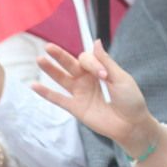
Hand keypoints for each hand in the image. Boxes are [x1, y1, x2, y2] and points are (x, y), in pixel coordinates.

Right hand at [31, 40, 154, 153]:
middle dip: (60, 55)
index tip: (104, 75)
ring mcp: (80, 93)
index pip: (87, 59)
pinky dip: (46, 93)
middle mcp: (87, 79)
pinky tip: (34, 86)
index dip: (92, 64)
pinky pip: (58, 99)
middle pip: (70, 64)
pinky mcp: (76, 108)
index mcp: (99, 69)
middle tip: (48, 46)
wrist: (132, 125)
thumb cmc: (130, 100)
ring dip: (50, 69)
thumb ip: (105, 61)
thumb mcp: (121, 78)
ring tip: (40, 59)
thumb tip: (95, 41)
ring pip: (61, 78)